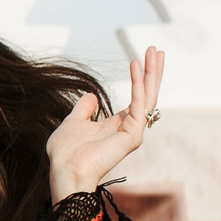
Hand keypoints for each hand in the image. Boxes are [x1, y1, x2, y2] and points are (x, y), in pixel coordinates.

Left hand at [47, 46, 166, 199]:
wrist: (65, 170)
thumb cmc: (66, 153)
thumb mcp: (73, 123)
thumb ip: (83, 109)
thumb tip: (91, 96)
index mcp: (117, 125)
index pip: (135, 97)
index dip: (140, 77)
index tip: (141, 57)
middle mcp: (129, 128)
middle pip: (146, 94)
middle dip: (152, 71)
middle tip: (156, 49)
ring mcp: (133, 132)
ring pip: (148, 96)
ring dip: (151, 72)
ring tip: (154, 51)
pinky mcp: (132, 134)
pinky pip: (138, 103)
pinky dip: (137, 83)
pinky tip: (135, 66)